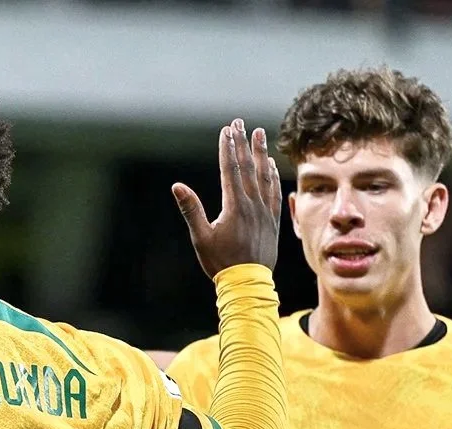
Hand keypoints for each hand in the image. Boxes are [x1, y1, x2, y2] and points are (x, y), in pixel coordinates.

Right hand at [174, 119, 281, 278]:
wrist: (248, 282)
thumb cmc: (220, 262)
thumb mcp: (200, 237)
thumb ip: (191, 210)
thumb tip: (177, 187)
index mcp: (235, 206)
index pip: (230, 170)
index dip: (227, 148)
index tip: (226, 130)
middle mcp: (252, 204)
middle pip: (248, 167)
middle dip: (243, 143)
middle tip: (240, 123)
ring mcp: (265, 211)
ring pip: (264, 175)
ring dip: (261, 153)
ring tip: (260, 135)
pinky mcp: (273, 220)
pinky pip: (274, 191)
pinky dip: (272, 175)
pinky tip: (271, 165)